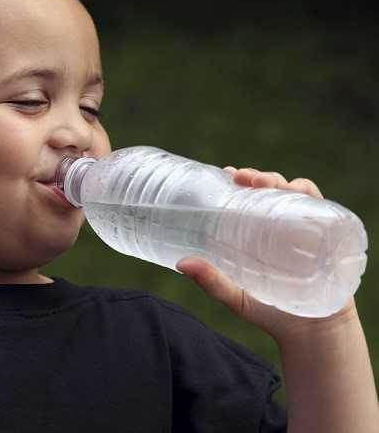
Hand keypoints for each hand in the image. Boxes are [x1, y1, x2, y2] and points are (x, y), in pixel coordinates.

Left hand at [176, 167, 356, 340]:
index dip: (240, 179)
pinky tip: (300, 194)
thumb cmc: (269, 312)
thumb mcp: (236, 296)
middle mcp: (281, 225)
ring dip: (283, 181)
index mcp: (258, 232)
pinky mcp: (327, 237)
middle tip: (244, 178)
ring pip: (295, 193)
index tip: (227, 172)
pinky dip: (312, 196)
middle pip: (271, 190)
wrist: (311, 337)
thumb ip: (212, 281)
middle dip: (259, 177)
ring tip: (268, 184)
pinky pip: (322, 209)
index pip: (249, 197)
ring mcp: (304, 229)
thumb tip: (181, 264)